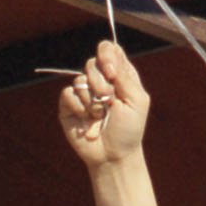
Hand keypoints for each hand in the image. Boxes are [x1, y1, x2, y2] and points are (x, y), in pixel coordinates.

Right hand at [58, 40, 148, 167]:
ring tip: (100, 114)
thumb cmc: (129, 128)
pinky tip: (86, 118)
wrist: (113, 154)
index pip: (110, 50)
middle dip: (101, 82)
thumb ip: (125, 77)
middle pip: (92, 62)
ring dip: (92, 99)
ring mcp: (84, 93)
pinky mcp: (68, 105)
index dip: (107, 55)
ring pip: (80, 79)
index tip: (111, 72)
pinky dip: (78, 106)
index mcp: (120, 76)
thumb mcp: (137, 101)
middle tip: (109, 100)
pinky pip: (67, 93)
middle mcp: (101, 81)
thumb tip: (110, 58)